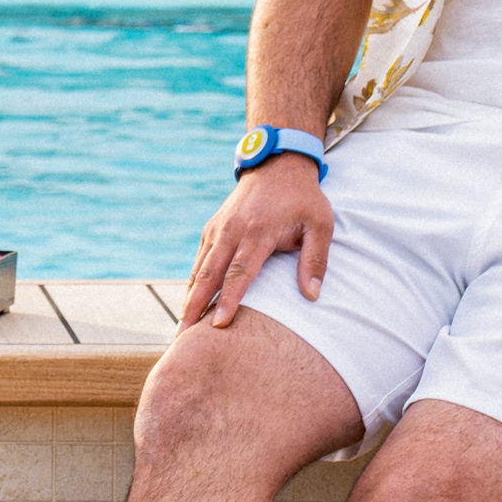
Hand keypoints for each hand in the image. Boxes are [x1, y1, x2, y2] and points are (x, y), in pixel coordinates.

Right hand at [182, 159, 331, 329]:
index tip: (219, 325)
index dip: (229, 300)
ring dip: (189, 298)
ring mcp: (218, 229)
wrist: (278, 165)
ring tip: (181, 327)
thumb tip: (312, 296)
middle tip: (183, 336)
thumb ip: (315, 261)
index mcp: (258, 232)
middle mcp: (231, 231)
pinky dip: (193, 283)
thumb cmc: (303, 199)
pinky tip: (190, 303)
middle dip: (195, 307)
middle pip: (209, 275)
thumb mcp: (320, 225)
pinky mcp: (213, 229)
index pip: (240, 273)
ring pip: (199, 269)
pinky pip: (200, 260)